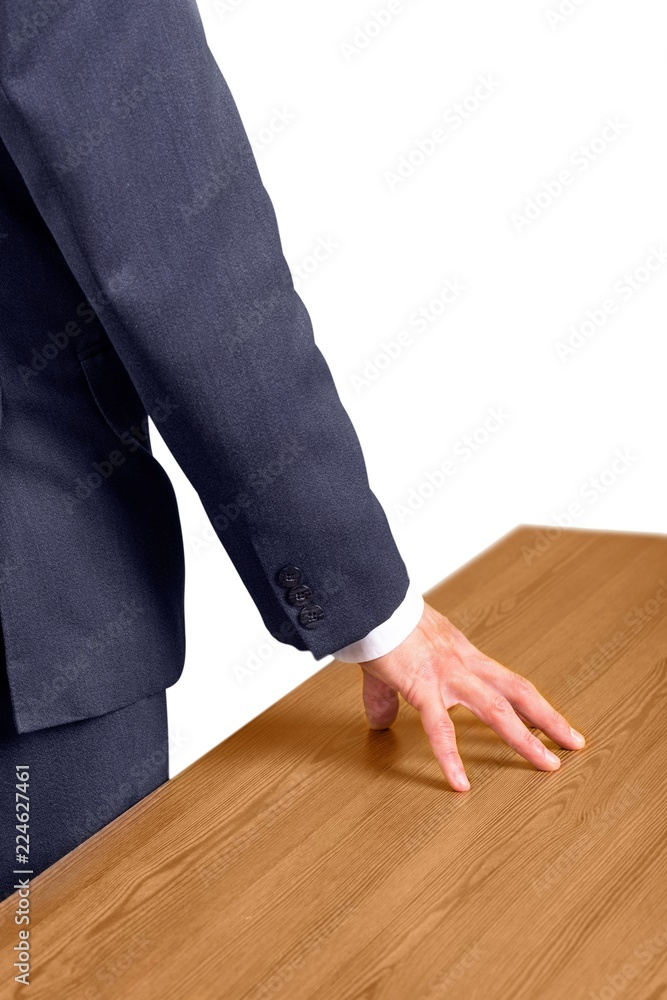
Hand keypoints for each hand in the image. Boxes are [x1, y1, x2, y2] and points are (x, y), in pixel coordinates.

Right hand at [359, 602, 584, 791]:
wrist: (371, 604)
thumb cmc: (383, 622)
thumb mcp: (394, 661)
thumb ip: (388, 696)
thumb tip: (381, 722)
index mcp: (461, 655)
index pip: (507, 682)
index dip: (531, 704)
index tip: (549, 722)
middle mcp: (463, 664)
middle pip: (519, 692)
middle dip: (549, 719)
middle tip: (573, 742)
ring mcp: (447, 676)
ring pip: (497, 709)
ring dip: (526, 739)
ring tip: (547, 764)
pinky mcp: (422, 687)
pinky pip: (440, 729)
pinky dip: (451, 758)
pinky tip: (460, 783)